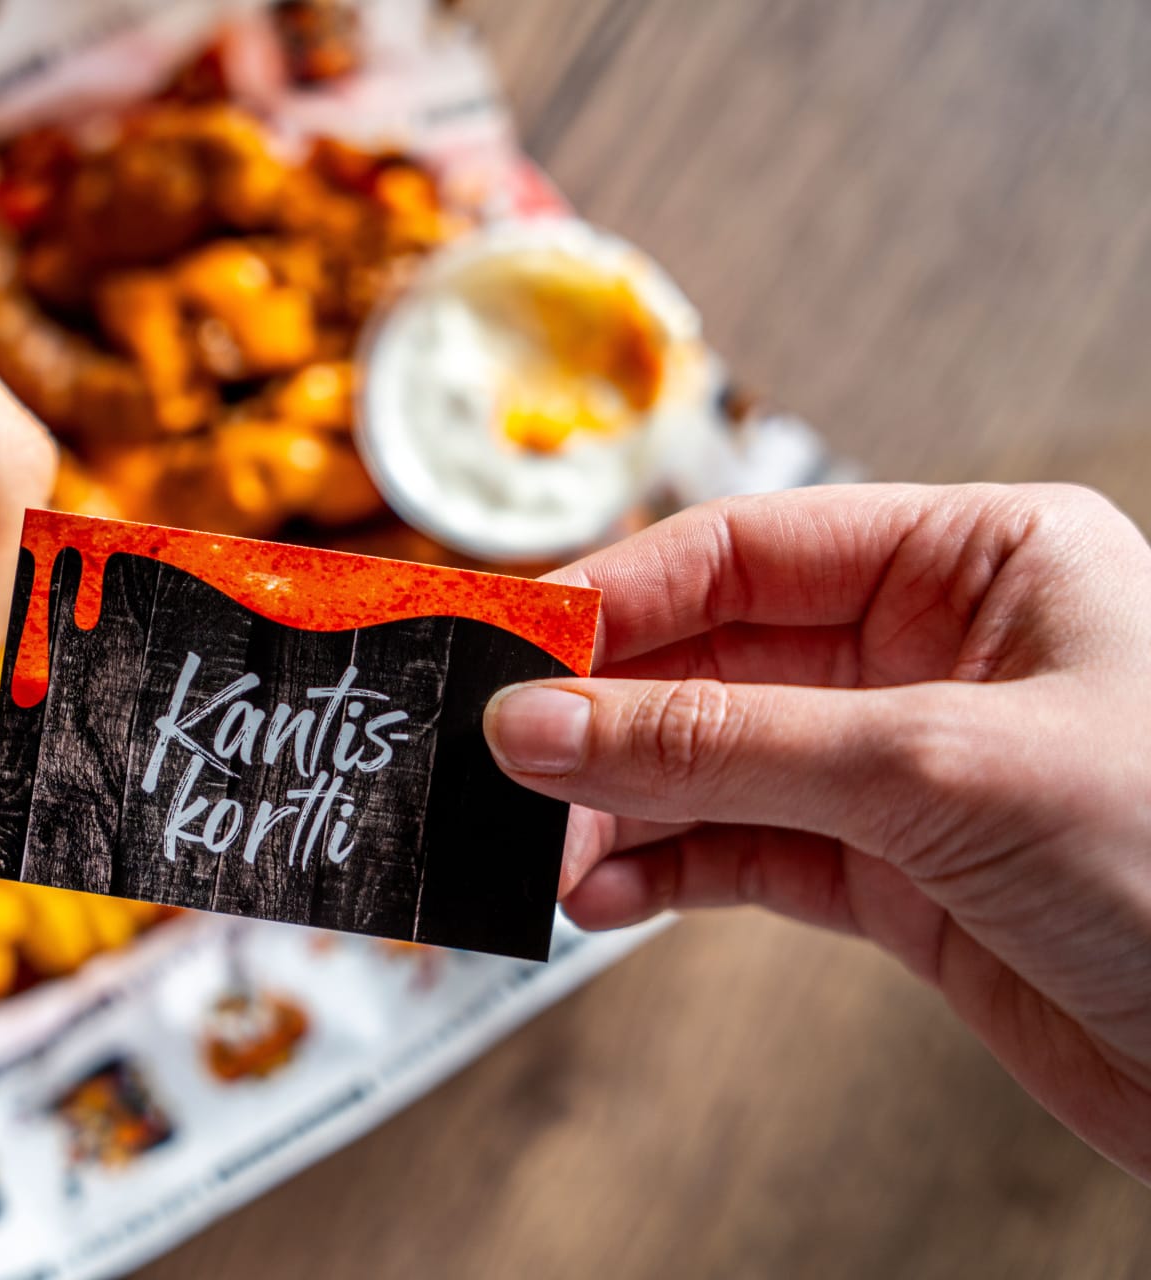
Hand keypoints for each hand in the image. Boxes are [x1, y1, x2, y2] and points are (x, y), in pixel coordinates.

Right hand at [484, 483, 1150, 1179]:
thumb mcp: (933, 773)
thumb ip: (719, 746)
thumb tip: (541, 724)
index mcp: (975, 563)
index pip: (745, 549)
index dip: (615, 598)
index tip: (507, 649)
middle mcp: (933, 653)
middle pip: (713, 660)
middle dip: (603, 719)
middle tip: (502, 766)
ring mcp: (907, 768)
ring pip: (713, 763)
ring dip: (617, 806)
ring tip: (544, 850)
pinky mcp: (896, 875)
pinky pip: (742, 850)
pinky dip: (663, 872)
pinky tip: (606, 893)